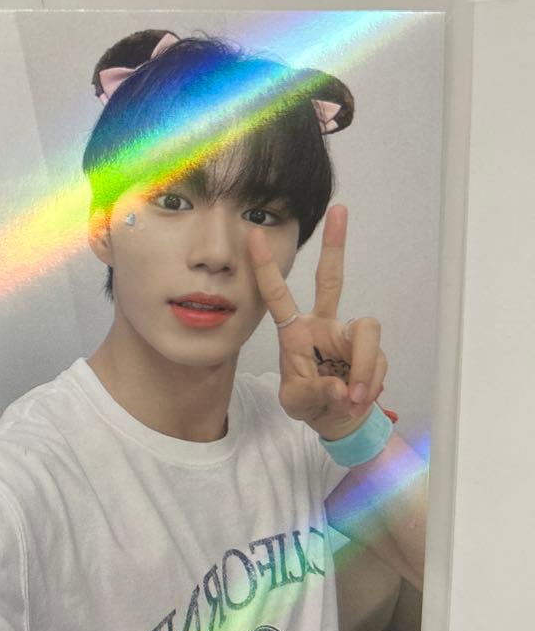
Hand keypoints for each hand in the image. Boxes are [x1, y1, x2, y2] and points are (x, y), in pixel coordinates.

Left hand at [246, 204, 387, 441]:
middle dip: (335, 245)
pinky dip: (370, 383)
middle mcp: (323, 324)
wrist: (339, 419)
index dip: (266, 267)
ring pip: (366, 331)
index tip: (252, 235)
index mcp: (295, 332)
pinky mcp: (371, 348)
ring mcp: (348, 334)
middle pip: (331, 279)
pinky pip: (378, 360)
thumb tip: (340, 388)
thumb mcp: (298, 403)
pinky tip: (359, 398)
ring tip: (353, 397)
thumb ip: (314, 394)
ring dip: (364, 367)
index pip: (277, 295)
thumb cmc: (311, 404)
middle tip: (340, 210)